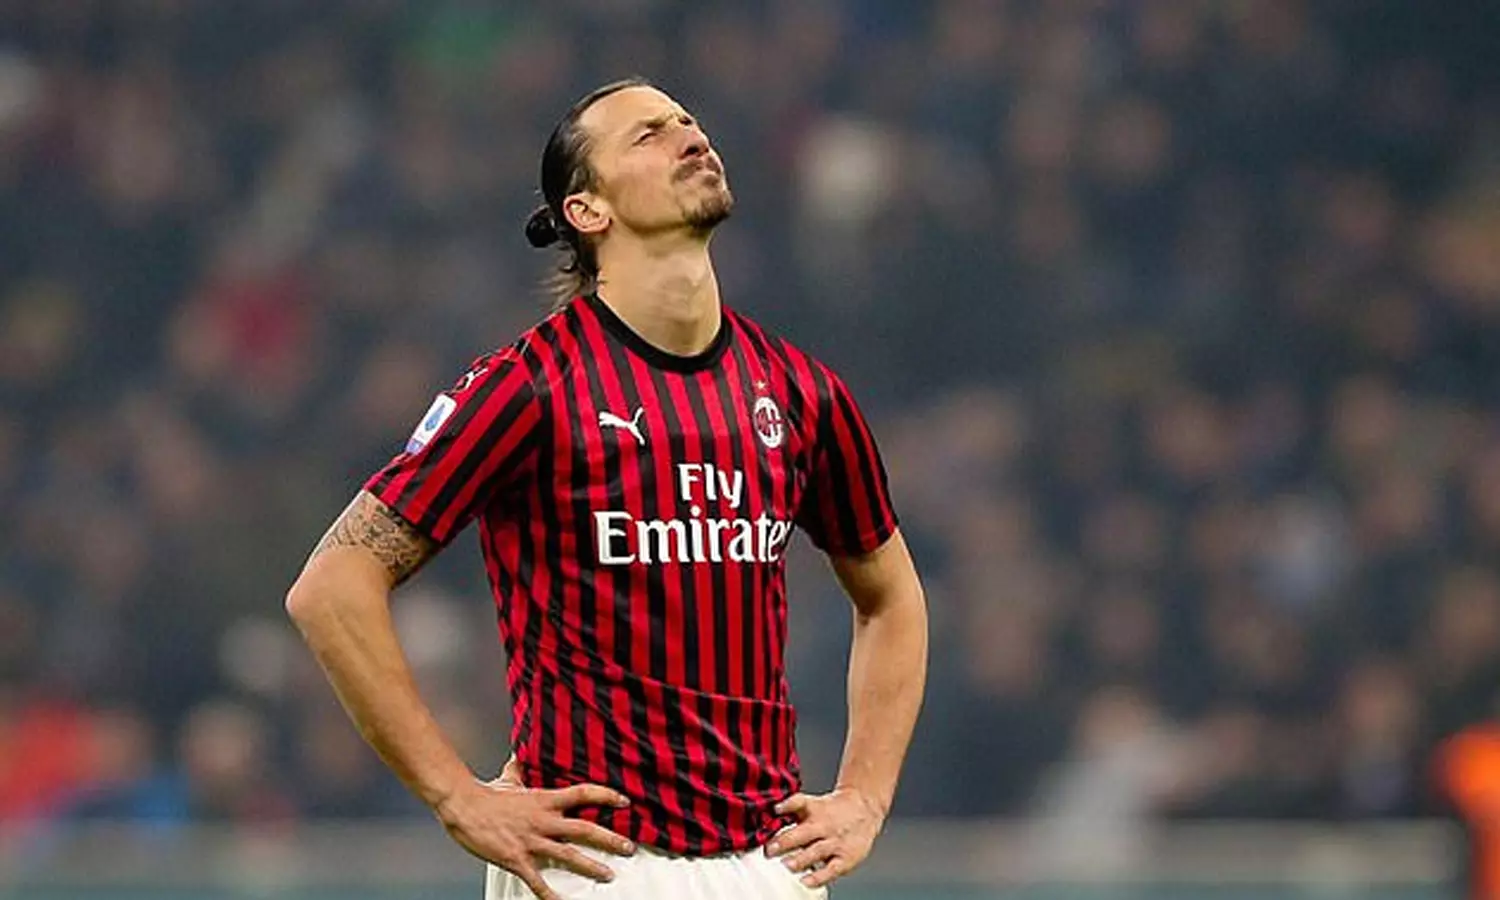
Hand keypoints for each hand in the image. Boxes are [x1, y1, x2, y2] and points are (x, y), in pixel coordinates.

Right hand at [435, 777, 635, 899]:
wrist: (463, 806)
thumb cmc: (486, 794)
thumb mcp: (509, 779)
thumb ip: (521, 769)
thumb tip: (521, 755)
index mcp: (545, 800)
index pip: (583, 794)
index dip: (606, 796)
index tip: (624, 802)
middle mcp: (543, 820)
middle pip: (584, 829)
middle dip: (610, 839)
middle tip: (629, 847)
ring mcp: (531, 841)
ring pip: (568, 856)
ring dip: (591, 866)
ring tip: (608, 875)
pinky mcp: (516, 859)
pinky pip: (537, 880)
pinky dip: (550, 894)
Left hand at [764, 787, 887, 888]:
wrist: (864, 809)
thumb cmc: (832, 810)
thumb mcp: (812, 803)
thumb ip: (790, 809)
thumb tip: (767, 814)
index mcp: (814, 809)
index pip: (799, 803)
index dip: (786, 806)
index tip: (775, 810)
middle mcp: (824, 825)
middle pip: (804, 832)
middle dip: (785, 842)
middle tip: (769, 850)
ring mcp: (836, 842)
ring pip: (817, 851)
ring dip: (801, 859)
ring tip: (787, 865)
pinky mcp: (846, 858)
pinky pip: (832, 869)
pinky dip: (819, 876)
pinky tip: (806, 881)